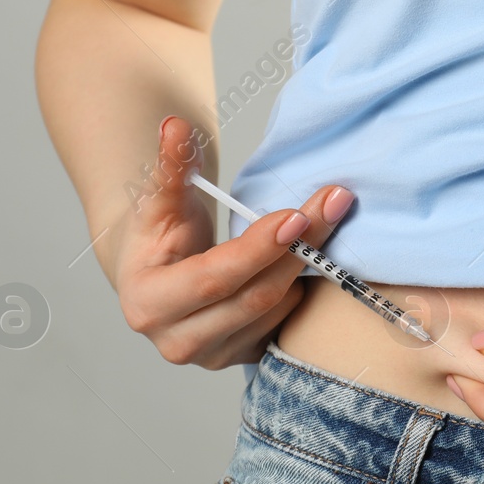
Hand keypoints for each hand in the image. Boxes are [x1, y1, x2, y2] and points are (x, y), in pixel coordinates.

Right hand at [106, 115, 354, 368]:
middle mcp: (179, 342)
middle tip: (333, 203)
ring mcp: (213, 357)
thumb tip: (175, 126)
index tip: (297, 215)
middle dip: (299, 249)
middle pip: (255, 296)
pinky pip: (285, 325)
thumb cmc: (156, 238)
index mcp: (149, 303)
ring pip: (276, 310)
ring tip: (328, 220)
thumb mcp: (159, 203)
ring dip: (308, 266)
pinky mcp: (243, 357)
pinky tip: (315, 257)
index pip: (214, 278)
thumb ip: (172, 168)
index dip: (258, 248)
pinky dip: (304, 291)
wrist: (156, 278)